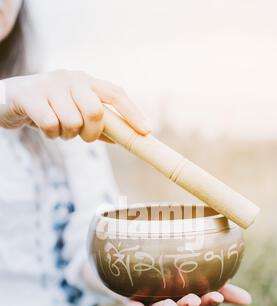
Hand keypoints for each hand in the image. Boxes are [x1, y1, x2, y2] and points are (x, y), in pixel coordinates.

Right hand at [0, 70, 149, 140]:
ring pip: (73, 122)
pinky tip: (43, 128)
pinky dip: (51, 135)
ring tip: (57, 128)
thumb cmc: (49, 108)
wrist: (10, 99)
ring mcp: (51, 85)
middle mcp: (71, 79)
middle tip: (81, 136)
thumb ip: (98, 124)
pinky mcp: (32, 96)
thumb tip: (124, 138)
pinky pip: (52, 126)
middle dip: (92, 133)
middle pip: (96, 111)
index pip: (115, 93)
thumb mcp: (75, 112)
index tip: (146, 131)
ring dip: (66, 135)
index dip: (133, 113)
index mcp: (86, 81)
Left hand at [124, 284, 251, 305]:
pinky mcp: (129, 298)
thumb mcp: (199, 280)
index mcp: (187, 302)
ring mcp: (148, 303)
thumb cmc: (173, 277)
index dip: (208, 304)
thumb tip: (249, 301)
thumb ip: (222, 289)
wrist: (136, 270)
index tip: (216, 296)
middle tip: (192, 300)